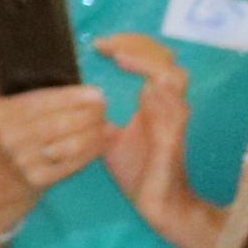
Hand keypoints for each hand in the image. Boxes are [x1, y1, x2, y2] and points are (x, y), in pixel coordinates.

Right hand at [0, 27, 116, 194]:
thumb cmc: (0, 131)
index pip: (39, 102)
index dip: (70, 97)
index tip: (95, 91)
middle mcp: (7, 139)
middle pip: (59, 123)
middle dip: (88, 113)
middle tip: (104, 104)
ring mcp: (23, 162)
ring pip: (70, 143)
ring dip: (94, 131)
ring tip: (105, 120)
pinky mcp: (40, 180)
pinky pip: (75, 163)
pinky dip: (93, 150)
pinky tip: (102, 139)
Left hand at [93, 33, 217, 247]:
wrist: (158, 203)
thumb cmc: (136, 169)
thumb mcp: (109, 134)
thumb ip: (98, 114)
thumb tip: (71, 96)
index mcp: (153, 102)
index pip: (152, 60)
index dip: (132, 46)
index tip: (100, 44)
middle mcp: (167, 105)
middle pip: (166, 59)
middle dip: (138, 45)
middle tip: (107, 45)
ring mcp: (173, 120)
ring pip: (175, 76)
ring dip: (147, 62)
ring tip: (119, 57)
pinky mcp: (173, 138)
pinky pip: (176, 107)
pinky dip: (159, 91)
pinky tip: (141, 85)